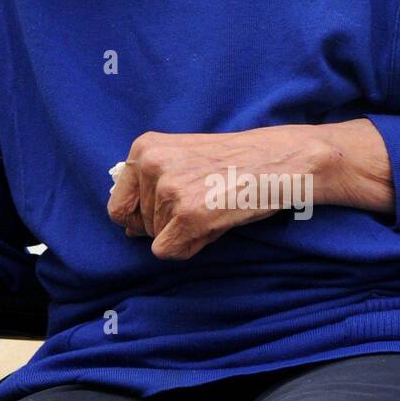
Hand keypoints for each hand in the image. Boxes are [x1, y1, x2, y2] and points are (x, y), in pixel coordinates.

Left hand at [106, 121, 390, 259]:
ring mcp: (168, 190)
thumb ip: (150, 189)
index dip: (140, 218)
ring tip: (215, 206)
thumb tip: (126, 231)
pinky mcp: (187, 215)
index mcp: (143, 148)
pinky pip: (168, 251)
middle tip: (206, 201)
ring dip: (185, 233)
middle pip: (139, 225)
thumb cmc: (235, 162)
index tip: (169, 211)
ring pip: (156, 239)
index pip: (117, 204)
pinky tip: (214, 223)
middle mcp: (150, 165)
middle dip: (169, 225)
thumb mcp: (183, 160)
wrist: (282, 160)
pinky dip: (190, 247)